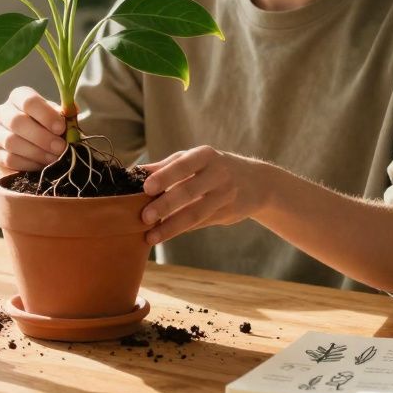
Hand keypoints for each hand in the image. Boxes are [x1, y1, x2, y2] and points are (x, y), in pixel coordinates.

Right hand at [0, 87, 67, 172]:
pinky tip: (42, 166)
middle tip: (60, 148)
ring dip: (37, 152)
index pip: (28, 101)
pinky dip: (29, 164)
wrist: (31, 149)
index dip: (45, 115)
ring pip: (12, 142)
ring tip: (54, 158)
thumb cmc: (47, 127)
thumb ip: (64, 115)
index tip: (61, 128)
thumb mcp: (57, 118)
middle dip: (42, 137)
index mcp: (19, 97)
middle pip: (17, 122)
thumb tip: (73, 110)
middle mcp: (2, 112)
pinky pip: (9, 159)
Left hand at [139, 146, 267, 244]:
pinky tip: (165, 236)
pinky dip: (181, 230)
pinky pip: (200, 223)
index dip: (165, 176)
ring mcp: (225, 196)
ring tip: (151, 237)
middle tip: (144, 217)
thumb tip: (135, 172)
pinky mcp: (227, 214)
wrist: (257, 182)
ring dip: (171, 227)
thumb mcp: (195, 159)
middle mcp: (218, 174)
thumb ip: (167, 165)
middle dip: (165, 205)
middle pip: (189, 191)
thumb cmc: (213, 167)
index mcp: (205, 156)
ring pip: (195, 213)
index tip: (146, 188)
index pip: (183, 165)